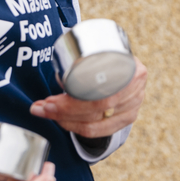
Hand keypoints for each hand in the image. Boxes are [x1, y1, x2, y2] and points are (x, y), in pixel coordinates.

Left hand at [30, 60, 147, 139]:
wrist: (123, 60)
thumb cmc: (106, 55)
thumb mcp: (100, 50)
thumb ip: (85, 58)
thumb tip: (57, 72)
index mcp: (133, 70)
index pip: (101, 93)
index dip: (72, 102)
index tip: (48, 100)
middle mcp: (136, 90)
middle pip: (98, 108)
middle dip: (64, 111)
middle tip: (42, 107)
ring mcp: (133, 106)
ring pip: (95, 123)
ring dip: (65, 120)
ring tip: (46, 112)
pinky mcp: (126, 118)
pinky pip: (98, 130)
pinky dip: (76, 127)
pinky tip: (61, 121)